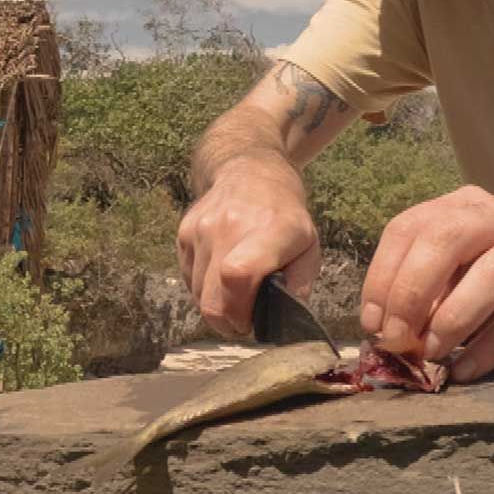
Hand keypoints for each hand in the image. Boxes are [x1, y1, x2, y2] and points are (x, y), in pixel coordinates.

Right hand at [176, 161, 321, 336]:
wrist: (250, 171)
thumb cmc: (285, 215)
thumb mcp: (309, 246)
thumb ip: (299, 285)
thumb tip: (280, 318)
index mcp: (269, 230)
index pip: (237, 275)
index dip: (241, 312)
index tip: (253, 321)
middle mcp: (229, 227)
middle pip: (211, 300)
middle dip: (228, 322)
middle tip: (245, 319)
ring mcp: (201, 229)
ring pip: (198, 295)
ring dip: (216, 305)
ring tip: (236, 292)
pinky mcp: (184, 233)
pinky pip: (188, 279)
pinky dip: (204, 288)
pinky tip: (221, 274)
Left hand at [361, 186, 493, 380]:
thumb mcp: (457, 280)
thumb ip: (424, 295)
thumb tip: (385, 330)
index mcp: (462, 205)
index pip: (408, 227)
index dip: (383, 275)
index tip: (372, 322)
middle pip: (446, 240)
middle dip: (412, 293)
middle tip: (398, 339)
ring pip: (490, 275)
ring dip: (452, 320)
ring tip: (431, 355)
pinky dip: (488, 348)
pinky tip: (466, 370)